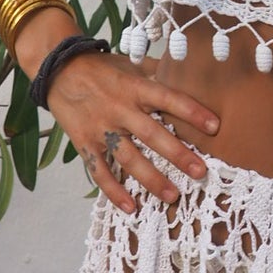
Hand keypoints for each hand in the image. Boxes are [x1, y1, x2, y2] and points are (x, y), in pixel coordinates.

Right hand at [43, 51, 218, 213]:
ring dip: (151, 179)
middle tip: (200, 172)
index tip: (215, 126)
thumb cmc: (100, 68)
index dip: (192, 112)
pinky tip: (131, 207)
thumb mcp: (131, 65)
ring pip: (129, 158)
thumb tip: (188, 72)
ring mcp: (101, 128)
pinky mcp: (84, 143)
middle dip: (178, 154)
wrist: (57, 69)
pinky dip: (114, 191)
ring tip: (172, 195)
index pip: (168, 98)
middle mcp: (120, 109)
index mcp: (134, 87)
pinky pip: (100, 171)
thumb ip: (157, 73)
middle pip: (152, 134)